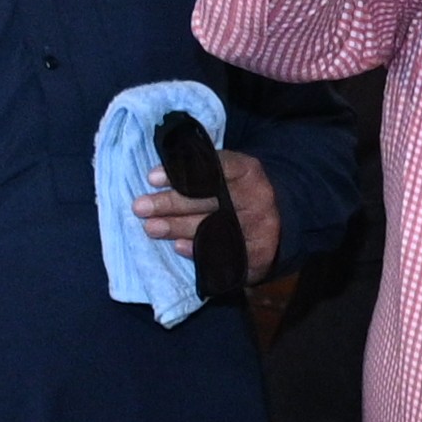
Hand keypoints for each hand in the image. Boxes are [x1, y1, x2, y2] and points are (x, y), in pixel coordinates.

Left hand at [134, 155, 280, 264]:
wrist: (280, 221)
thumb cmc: (239, 194)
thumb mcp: (230, 174)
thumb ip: (202, 172)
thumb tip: (156, 178)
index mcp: (248, 171)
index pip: (212, 168)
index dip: (180, 173)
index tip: (151, 178)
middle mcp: (257, 197)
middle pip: (209, 200)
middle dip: (170, 203)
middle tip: (140, 207)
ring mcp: (261, 226)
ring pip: (214, 227)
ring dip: (178, 228)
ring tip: (151, 227)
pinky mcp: (260, 253)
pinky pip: (225, 254)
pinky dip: (199, 251)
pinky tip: (179, 247)